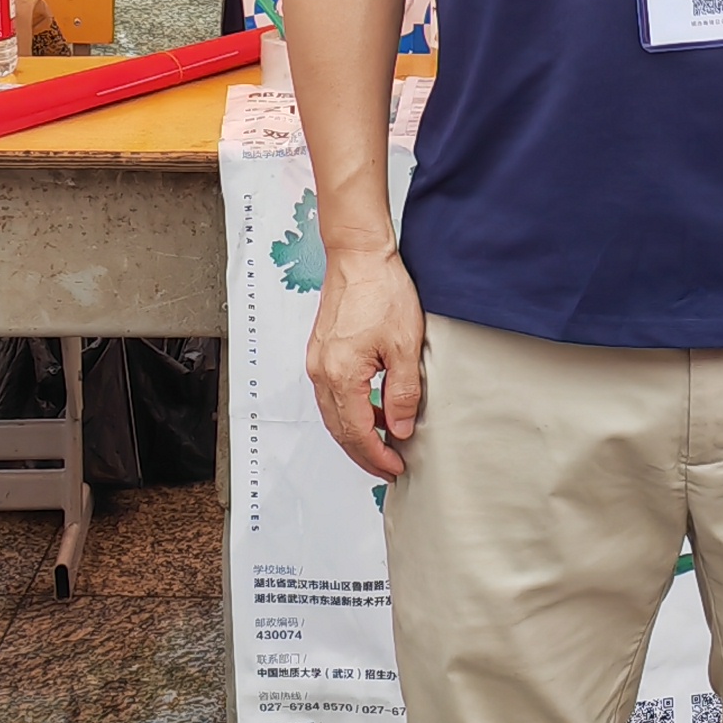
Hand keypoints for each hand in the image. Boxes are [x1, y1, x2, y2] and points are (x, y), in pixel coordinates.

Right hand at [304, 244, 427, 480]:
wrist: (358, 255)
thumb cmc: (380, 289)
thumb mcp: (405, 346)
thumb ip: (403, 393)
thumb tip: (400, 427)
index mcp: (341, 374)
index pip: (357, 432)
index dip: (376, 456)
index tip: (395, 467)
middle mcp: (321, 371)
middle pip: (339, 429)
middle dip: (364, 452)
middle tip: (388, 466)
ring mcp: (317, 361)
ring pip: (333, 413)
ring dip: (356, 432)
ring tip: (384, 440)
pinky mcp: (321, 351)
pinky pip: (332, 393)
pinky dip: (350, 409)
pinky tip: (372, 407)